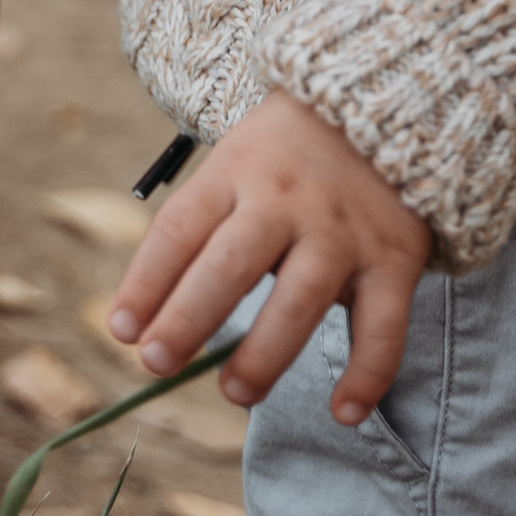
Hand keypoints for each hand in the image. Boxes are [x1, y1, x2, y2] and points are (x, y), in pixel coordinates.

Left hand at [106, 93, 431, 426]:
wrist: (387, 103)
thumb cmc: (285, 155)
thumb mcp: (233, 166)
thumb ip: (199, 232)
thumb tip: (148, 322)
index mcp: (235, 171)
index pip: (179, 228)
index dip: (146, 281)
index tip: (121, 330)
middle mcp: (286, 199)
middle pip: (230, 264)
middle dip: (188, 318)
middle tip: (157, 363)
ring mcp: (342, 230)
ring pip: (300, 299)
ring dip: (264, 354)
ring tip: (234, 392)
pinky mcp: (394, 257)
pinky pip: (382, 325)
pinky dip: (368, 373)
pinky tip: (344, 412)